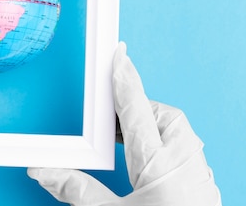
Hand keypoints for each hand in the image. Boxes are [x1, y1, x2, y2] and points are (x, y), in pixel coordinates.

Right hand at [28, 43, 220, 205]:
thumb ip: (77, 190)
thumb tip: (43, 170)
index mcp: (159, 163)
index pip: (136, 108)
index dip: (124, 78)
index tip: (117, 54)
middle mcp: (185, 161)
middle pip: (162, 114)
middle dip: (136, 106)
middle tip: (108, 116)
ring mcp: (198, 173)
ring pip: (176, 130)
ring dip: (150, 124)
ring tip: (122, 138)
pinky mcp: (202, 185)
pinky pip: (184, 148)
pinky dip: (161, 141)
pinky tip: (145, 158)